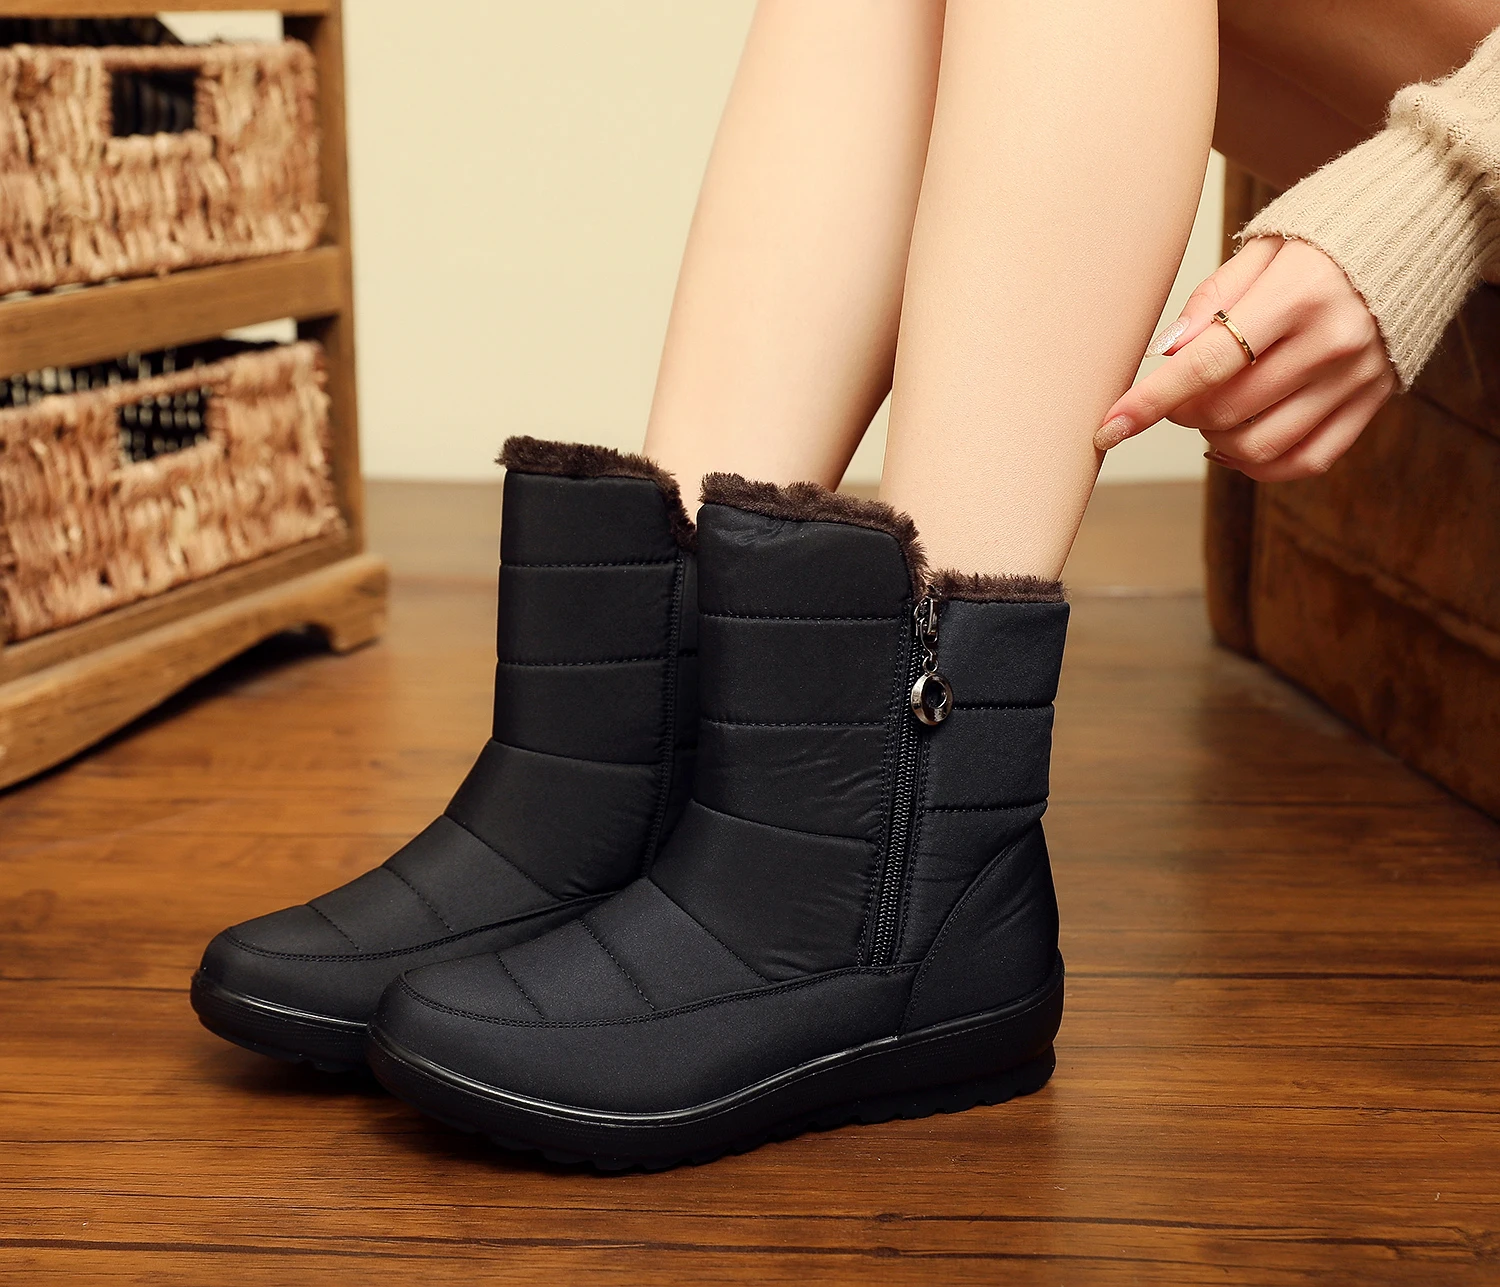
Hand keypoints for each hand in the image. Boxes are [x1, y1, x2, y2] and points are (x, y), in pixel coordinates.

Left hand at [1095, 237, 1397, 480]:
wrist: (1414, 235)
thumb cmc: (1320, 241)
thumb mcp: (1262, 250)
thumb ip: (1210, 302)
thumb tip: (1164, 356)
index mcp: (1301, 293)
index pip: (1207, 364)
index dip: (1150, 402)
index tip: (1107, 428)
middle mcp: (1334, 341)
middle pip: (1228, 411)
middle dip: (1181, 414)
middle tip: (1174, 396)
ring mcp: (1357, 379)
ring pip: (1261, 447)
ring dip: (1215, 442)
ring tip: (1207, 415)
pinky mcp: (1372, 403)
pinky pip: (1305, 461)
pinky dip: (1258, 465)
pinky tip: (1236, 441)